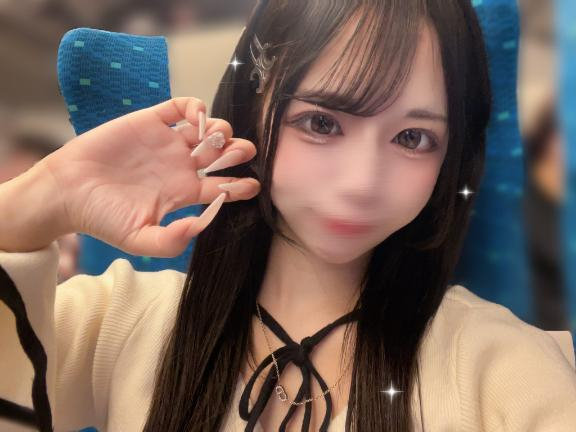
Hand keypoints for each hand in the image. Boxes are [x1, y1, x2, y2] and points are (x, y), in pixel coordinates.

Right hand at [39, 97, 259, 257]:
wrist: (68, 192)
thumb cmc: (103, 218)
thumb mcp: (139, 238)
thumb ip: (172, 240)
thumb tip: (201, 228)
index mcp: (184, 193)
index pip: (222, 186)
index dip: (240, 185)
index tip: (252, 185)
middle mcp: (180, 166)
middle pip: (222, 155)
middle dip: (238, 152)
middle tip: (242, 152)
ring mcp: (167, 143)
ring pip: (207, 130)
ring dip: (221, 130)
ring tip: (217, 138)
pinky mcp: (150, 122)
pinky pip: (180, 108)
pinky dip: (195, 108)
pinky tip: (198, 117)